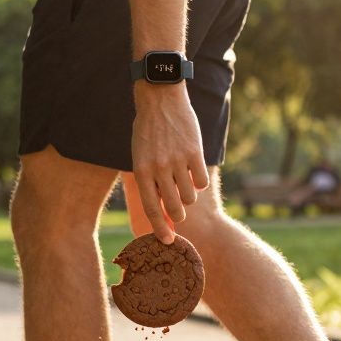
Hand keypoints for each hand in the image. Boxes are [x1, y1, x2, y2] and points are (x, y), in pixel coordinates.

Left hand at [131, 83, 209, 243]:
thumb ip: (148, 182)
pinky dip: (200, 183)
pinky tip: (194, 173)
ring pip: (190, 197)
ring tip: (185, 185)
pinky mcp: (194, 152)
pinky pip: (201, 181)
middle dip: (178, 216)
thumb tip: (160, 211)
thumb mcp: (139, 157)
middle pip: (174, 208)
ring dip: (190, 197)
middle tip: (179, 212)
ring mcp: (177, 160)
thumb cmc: (147, 131)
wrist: (159, 99)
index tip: (168, 242)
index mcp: (141, 172)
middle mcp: (159, 169)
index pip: (152, 209)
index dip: (160, 229)